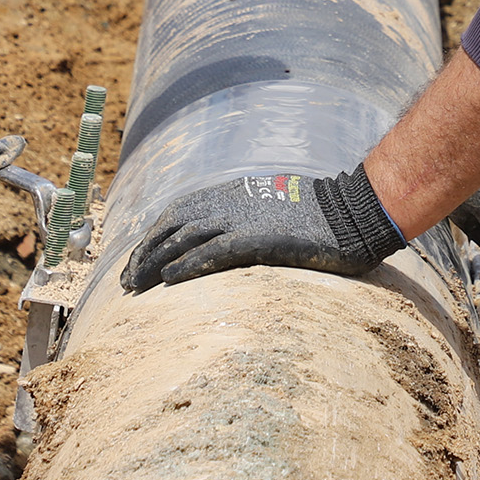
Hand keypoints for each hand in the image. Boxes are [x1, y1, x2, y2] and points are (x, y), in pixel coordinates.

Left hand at [120, 167, 406, 291]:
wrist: (354, 212)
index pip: (177, 213)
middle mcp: (230, 202)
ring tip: (135, 285)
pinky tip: (169, 280)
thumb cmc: (318, 214)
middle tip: (126, 281)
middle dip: (144, 253)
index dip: (152, 237)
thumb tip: (222, 235)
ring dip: (155, 262)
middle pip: (172, 226)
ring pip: (184, 238)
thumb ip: (243, 216)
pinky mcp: (260, 238)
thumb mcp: (271, 207)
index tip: (136, 262)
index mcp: (231, 194)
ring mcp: (244, 218)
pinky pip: (214, 251)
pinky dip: (187, 264)